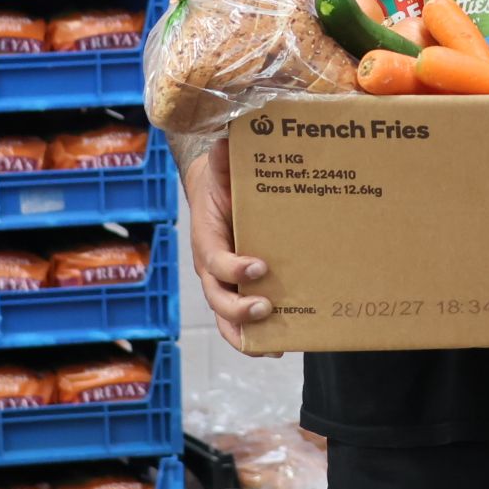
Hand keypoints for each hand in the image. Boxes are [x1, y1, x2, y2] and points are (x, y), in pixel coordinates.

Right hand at [189, 140, 276, 353]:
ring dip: (246, 334)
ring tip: (275, 344)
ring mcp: (223, 284)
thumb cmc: (223, 180)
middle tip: (265, 308)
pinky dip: (255, 339)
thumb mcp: (222, 167)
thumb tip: (227, 142)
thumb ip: (224, 158)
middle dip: (239, 309)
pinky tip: (281, 347)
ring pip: (226, 320)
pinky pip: (240, 323)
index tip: (259, 267)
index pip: (214, 261)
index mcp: (207, 239)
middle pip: (217, 299)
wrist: (216, 191)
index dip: (233, 268)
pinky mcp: (237, 291)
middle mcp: (211, 268)